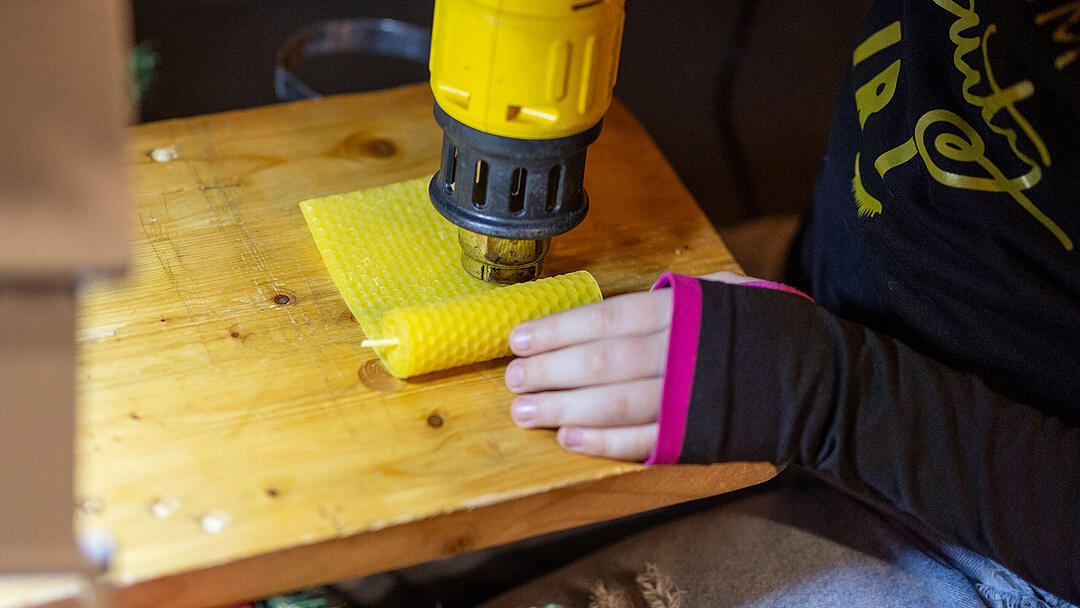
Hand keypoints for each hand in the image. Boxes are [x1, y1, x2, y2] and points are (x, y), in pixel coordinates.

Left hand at [504, 271, 756, 460]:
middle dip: (550, 372)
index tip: (519, 339)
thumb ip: (673, 297)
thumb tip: (620, 305)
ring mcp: (690, 398)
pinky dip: (605, 443)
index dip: (558, 331)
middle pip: (601, 363)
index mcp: (685, 312)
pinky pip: (645, 442)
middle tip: (511, 380)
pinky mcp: (700, 436)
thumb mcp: (726, 292)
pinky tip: (571, 441)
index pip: (606, 320)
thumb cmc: (770, 330)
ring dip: (564, 410)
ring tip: (524, 412)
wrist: (825, 381)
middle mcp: (682, 353)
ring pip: (615, 404)